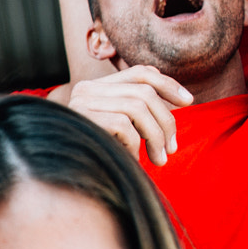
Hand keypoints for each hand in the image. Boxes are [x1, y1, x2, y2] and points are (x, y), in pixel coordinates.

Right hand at [61, 65, 192, 164]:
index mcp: (95, 87)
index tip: (188, 102)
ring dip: (157, 136)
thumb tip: (178, 99)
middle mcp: (86, 89)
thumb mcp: (117, 129)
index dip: (168, 84)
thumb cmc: (94, 155)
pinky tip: (132, 160)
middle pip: (145, 92)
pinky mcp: (84, 119)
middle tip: (172, 149)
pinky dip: (135, 145)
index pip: (140, 72)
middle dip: (167, 121)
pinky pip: (125, 126)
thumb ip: (136, 111)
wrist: (59, 175)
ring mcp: (83, 103)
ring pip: (139, 107)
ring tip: (160, 159)